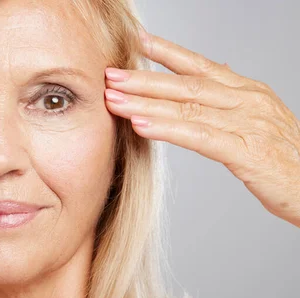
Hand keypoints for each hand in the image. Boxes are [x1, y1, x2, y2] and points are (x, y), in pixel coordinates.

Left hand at [103, 30, 299, 227]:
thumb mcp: (258, 121)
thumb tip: (211, 76)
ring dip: (146, 103)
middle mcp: (247, 101)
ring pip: (187, 107)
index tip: (137, 43)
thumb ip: (231, 100)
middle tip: (110, 75)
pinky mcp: (246, 152)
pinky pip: (199, 137)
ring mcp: (248, 124)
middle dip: (144, 79)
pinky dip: (167, 129)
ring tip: (114, 100)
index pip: (200, 65)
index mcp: (247, 92)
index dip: (167, 52)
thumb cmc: (284, 160)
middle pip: (186, 84)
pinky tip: (141, 126)